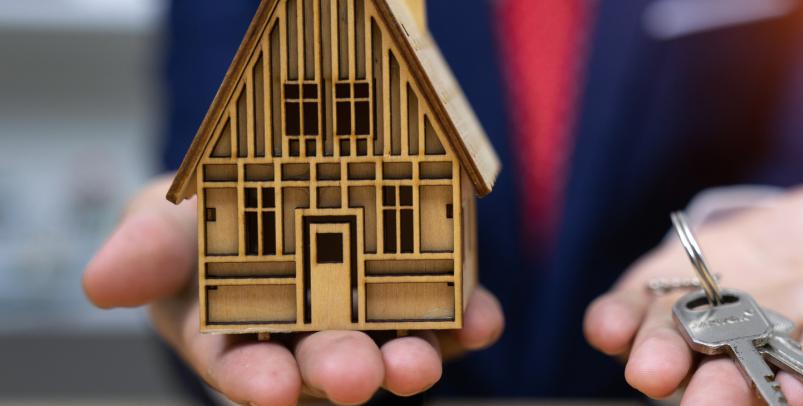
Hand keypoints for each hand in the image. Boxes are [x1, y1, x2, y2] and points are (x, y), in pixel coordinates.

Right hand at [83, 176, 503, 405]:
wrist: (284, 176)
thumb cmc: (212, 213)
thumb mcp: (167, 217)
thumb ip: (146, 252)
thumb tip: (102, 284)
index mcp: (237, 335)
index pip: (244, 368)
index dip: (258, 381)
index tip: (271, 389)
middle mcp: (308, 338)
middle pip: (326, 364)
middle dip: (342, 372)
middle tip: (358, 378)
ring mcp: (370, 319)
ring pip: (392, 349)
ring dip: (410, 360)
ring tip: (420, 363)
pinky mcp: (425, 290)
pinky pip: (452, 315)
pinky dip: (470, 321)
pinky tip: (484, 323)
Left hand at [584, 179, 802, 404]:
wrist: (798, 225)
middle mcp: (768, 346)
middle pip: (749, 381)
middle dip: (731, 395)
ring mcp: (709, 325)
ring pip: (685, 357)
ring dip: (666, 366)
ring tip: (653, 374)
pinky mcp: (662, 293)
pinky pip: (632, 316)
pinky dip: (615, 321)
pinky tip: (603, 323)